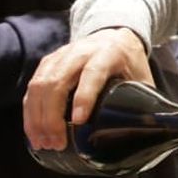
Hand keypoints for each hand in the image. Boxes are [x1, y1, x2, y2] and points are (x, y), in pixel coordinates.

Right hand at [24, 27, 151, 149]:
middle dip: (52, 115)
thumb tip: (147, 135)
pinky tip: (34, 132)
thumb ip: (144, 102)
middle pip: (58, 81)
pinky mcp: (48, 63)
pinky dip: (30, 111)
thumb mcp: (142, 78)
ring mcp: (61, 55)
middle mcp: (80, 51)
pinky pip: (33, 87)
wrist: (116, 34)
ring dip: (37, 117)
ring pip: (40, 84)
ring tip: (43, 143)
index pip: (92, 73)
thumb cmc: (130, 63)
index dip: (84, 96)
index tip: (78, 121)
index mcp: (108, 53)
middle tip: (56, 143)